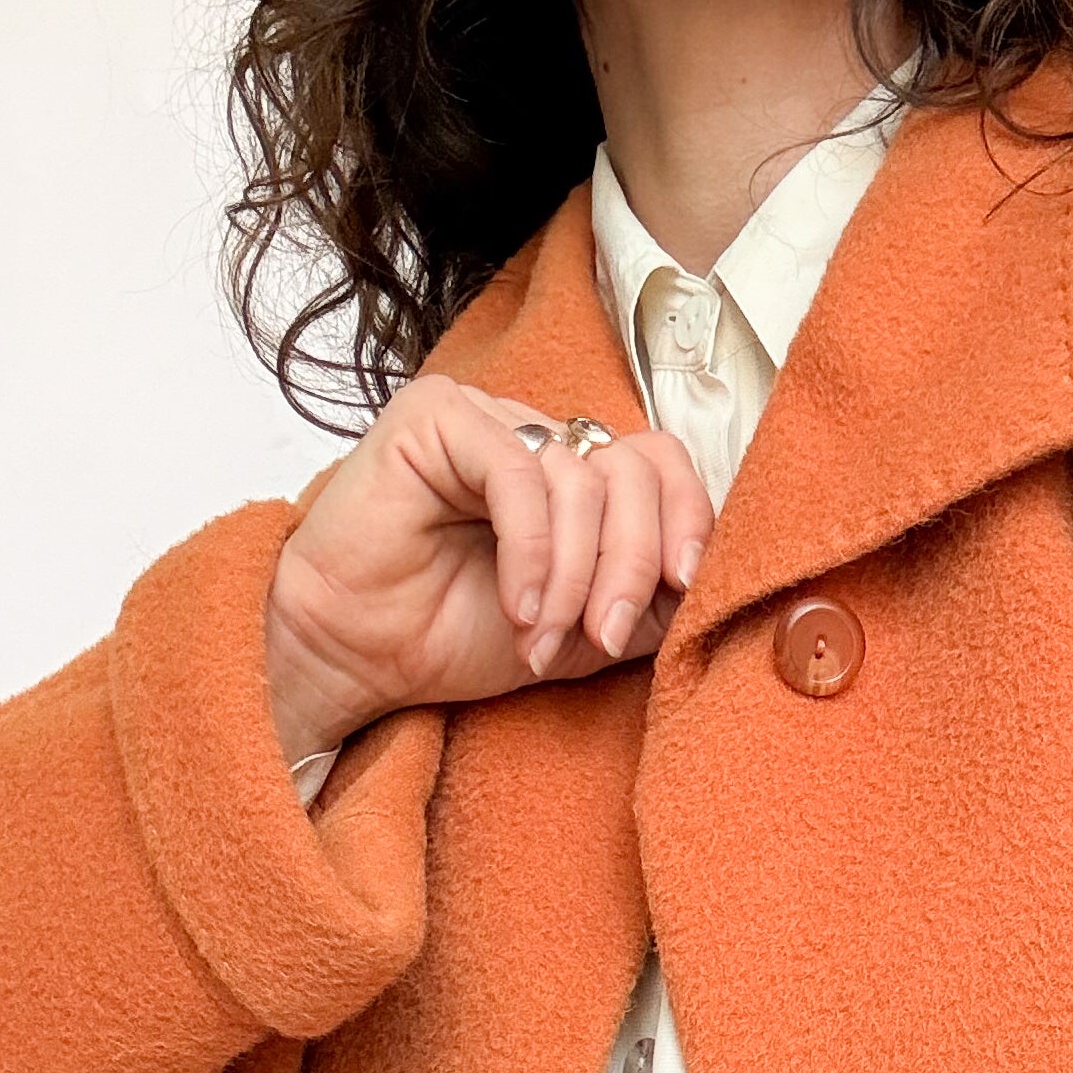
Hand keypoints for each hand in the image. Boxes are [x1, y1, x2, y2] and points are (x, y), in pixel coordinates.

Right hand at [263, 378, 714, 761]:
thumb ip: (648, 603)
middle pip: (636, 470)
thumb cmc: (458, 638)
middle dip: (633, 563)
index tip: (684, 594)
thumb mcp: (586, 633)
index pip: (664, 466)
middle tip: (601, 635)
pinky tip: (518, 606)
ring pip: (583, 479)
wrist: (360, 656)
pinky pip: (519, 472)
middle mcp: (540, 438)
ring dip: (573, 577)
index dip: (689, 524)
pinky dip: (532, 551)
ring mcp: (489, 417)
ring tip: (541, 638)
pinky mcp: (438, 416)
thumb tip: (712, 586)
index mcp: (581, 476)